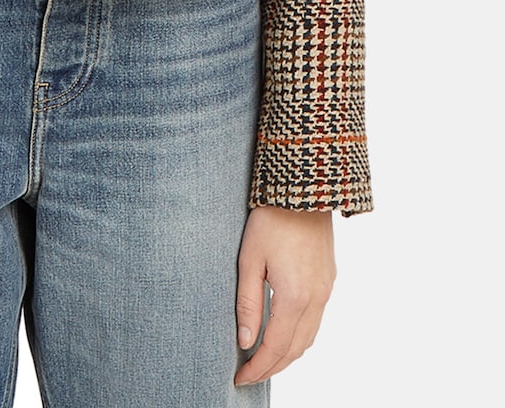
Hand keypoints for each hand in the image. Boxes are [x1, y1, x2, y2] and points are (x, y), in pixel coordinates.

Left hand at [234, 204, 335, 385]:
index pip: (275, 347)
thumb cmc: (271, 220)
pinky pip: (316, 321)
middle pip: (295, 349)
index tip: (240, 378)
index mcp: (294, 297)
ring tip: (264, 360)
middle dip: (272, 367)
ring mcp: (326, 290)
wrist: (303, 191)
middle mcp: (316, 299)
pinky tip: (283, 333)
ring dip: (287, 355)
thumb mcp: (249, 260)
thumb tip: (245, 342)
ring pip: (309, 338)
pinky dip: (299, 337)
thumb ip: (248, 304)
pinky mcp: (329, 280)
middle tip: (249, 375)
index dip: (257, 368)